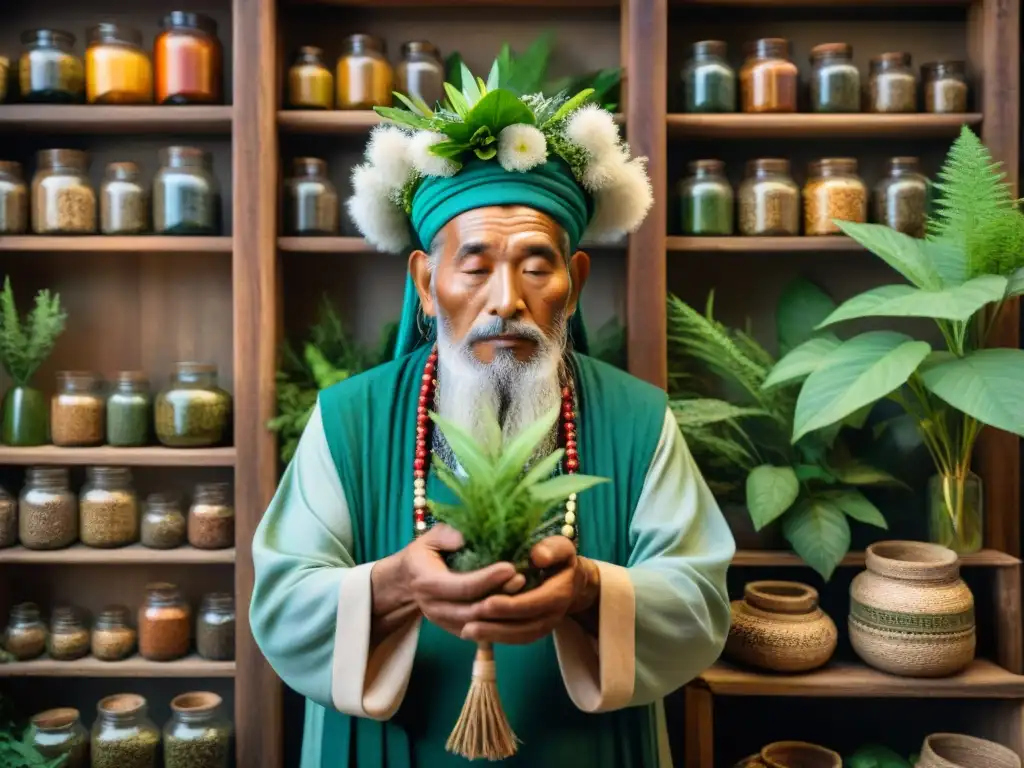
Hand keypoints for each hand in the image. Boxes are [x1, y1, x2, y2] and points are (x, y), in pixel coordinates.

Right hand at [377, 524, 524, 638]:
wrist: (407, 581)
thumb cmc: (425, 554)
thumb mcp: (430, 538)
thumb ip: (446, 536)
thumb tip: (464, 538)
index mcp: (428, 583)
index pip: (462, 587)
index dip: (488, 579)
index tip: (510, 567)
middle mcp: (435, 608)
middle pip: (474, 611)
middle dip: (501, 597)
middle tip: (523, 578)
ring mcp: (445, 623)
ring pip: (480, 626)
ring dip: (504, 612)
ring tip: (525, 592)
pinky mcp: (455, 631)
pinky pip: (481, 632)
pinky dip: (499, 621)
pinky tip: (517, 606)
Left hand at [460, 536, 599, 645]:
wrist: (572, 579)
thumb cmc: (560, 558)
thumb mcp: (561, 547)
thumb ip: (553, 549)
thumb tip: (537, 556)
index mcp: (561, 592)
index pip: (535, 603)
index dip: (511, 605)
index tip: (487, 603)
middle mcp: (555, 614)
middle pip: (526, 627)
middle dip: (497, 627)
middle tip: (468, 625)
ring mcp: (546, 625)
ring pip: (520, 637)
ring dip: (494, 636)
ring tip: (466, 632)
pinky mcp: (536, 630)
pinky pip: (518, 639)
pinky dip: (498, 638)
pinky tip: (475, 634)